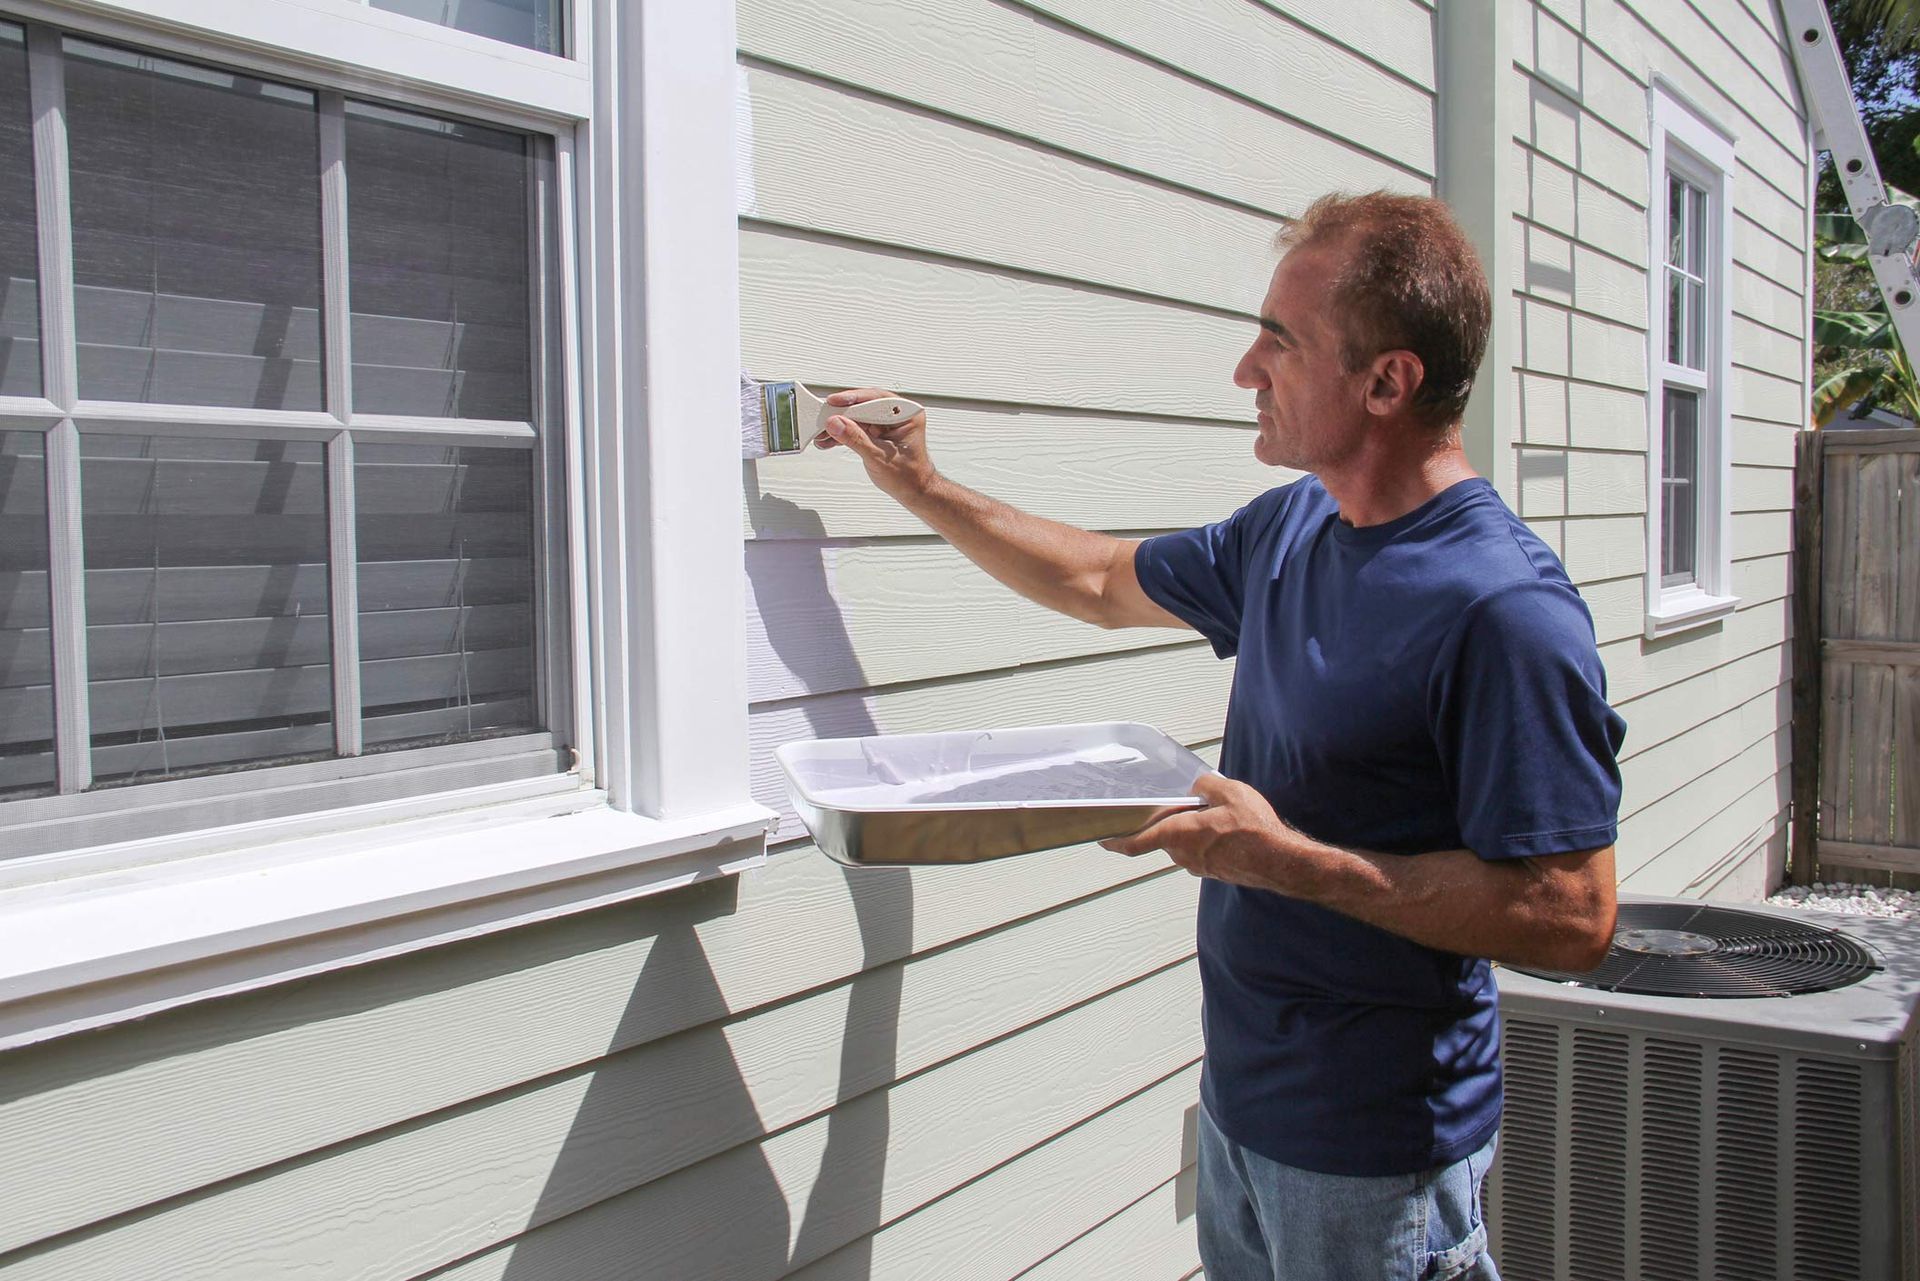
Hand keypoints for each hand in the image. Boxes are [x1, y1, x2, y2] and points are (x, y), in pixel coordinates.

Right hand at [815, 387, 936, 500]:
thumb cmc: (909, 476)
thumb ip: (856, 439)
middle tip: (823, 418)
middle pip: (863, 406)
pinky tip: (830, 439)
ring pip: (857, 417)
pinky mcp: (877, 432)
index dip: (852, 400)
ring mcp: (886, 423)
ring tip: (823, 433)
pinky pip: (857, 427)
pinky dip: (843, 433)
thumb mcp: (879, 457)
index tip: (834, 403)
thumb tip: (836, 423)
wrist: (913, 492)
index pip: (875, 399)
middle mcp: (897, 414)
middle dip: (841, 414)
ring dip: (839, 425)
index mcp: (906, 414)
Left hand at [1100, 772, 1315, 891]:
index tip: (1103, 839)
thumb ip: (1204, 786)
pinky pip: (1202, 852)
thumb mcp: (1229, 792)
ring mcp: (1200, 867)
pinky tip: (1228, 829)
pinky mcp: (1215, 871)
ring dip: (1191, 831)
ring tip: (1215, 815)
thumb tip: (1195, 788)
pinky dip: (1207, 840)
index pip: (1137, 843)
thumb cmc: (1255, 830)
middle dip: (1168, 823)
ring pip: (1185, 844)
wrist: (1282, 862)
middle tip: (1183, 805)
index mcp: (1179, 835)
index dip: (1116, 841)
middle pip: (1164, 838)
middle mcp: (1184, 855)